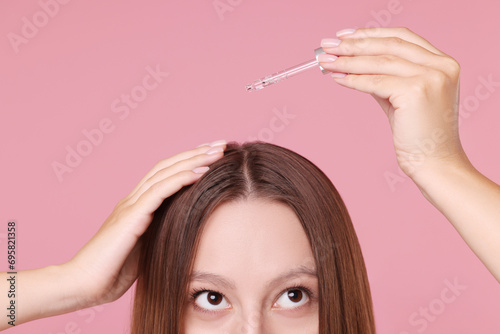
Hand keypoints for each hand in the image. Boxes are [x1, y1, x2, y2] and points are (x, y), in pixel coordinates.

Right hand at [61, 140, 226, 308]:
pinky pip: (160, 191)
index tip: (213, 156)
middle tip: (222, 144)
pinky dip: (182, 180)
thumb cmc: (112, 272)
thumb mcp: (145, 249)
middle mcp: (133, 200)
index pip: (165, 175)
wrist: (83, 285)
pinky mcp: (131, 216)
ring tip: (218, 152)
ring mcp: (130, 205)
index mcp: (136, 206)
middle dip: (196, 154)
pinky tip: (201, 173)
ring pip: (166, 173)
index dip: (189, 163)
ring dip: (194, 160)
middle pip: (168, 166)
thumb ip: (159, 234)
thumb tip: (183, 233)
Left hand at [318, 27, 469, 180]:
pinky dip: (353, 80)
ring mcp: (431, 78)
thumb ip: (386, 78)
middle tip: (327, 46)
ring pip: (380, 62)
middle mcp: (442, 66)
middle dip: (354, 44)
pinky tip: (337, 78)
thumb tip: (353, 64)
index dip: (371, 33)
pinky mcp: (417, 92)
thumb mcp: (404, 98)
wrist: (434, 164)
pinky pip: (375, 82)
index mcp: (443, 62)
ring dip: (348, 60)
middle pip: (389, 44)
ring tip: (326, 61)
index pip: (402, 37)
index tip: (345, 36)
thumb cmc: (419, 136)